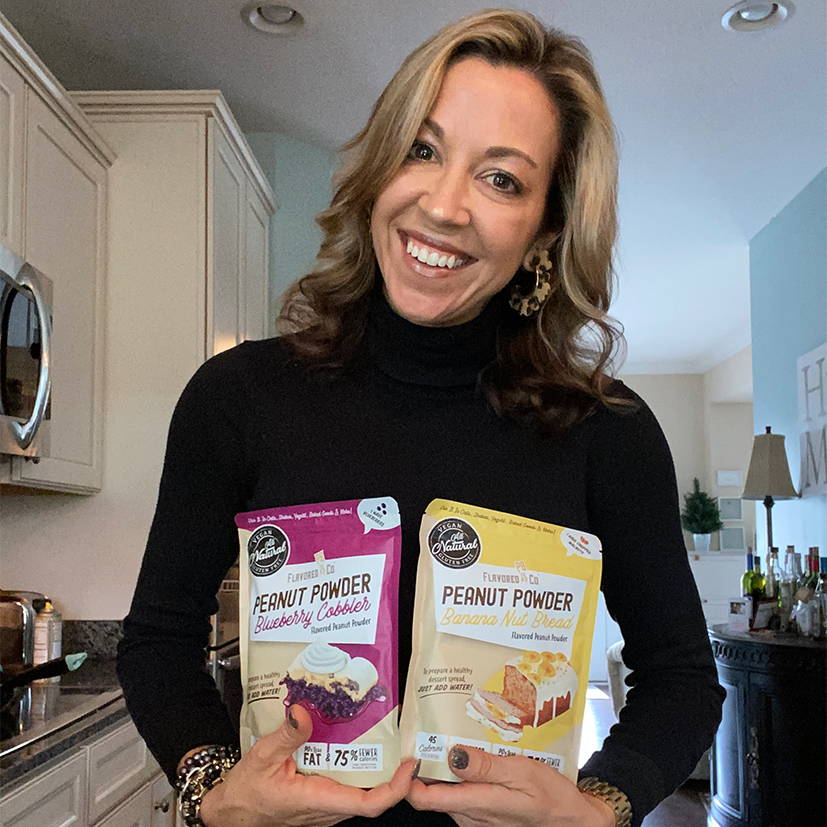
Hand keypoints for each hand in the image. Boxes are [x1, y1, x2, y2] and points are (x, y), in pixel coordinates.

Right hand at [199, 705, 415, 825]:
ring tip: (387, 736)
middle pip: (372, 796)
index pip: (368, 804)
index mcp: (316, 800)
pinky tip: (358, 745)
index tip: (408, 765)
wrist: (231, 812)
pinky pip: (348, 789)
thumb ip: (286, 734)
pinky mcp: (322, 802)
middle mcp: (327, 809)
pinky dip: (358, 769)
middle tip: (404, 739)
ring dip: (377, 770)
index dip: (395, 787)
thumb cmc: (246, 790)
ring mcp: (326, 809)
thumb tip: (303, 711)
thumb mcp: (263, 756)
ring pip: (361, 792)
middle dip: (393, 772)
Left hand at [407, 746, 614, 826]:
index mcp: (477, 804)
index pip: (425, 798)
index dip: (408, 777)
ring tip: (457, 736)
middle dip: (429, 762)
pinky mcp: (482, 814)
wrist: (572, 821)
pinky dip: (462, 773)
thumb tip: (452, 754)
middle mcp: (469, 815)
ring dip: (446, 765)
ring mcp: (475, 817)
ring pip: (446, 789)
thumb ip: (486, 766)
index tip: (411, 750)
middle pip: (432, 790)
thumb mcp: (522, 773)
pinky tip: (476, 755)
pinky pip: (461, 792)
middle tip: (435, 730)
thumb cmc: (551, 797)